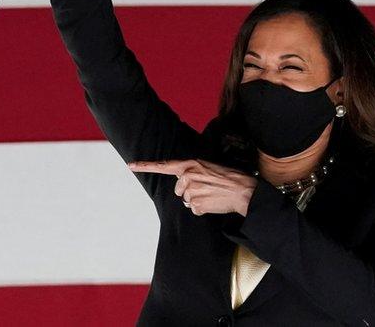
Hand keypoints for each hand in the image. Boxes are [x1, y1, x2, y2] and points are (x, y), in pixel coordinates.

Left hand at [128, 159, 257, 216]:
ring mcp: (191, 191)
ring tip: (212, 195)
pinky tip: (213, 203)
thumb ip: (193, 171)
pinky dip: (202, 209)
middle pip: (179, 190)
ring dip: (198, 201)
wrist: (243, 190)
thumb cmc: (229, 177)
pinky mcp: (196, 204)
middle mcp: (187, 176)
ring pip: (186, 201)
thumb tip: (183, 183)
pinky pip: (194, 210)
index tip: (130, 166)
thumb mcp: (208, 167)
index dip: (145, 166)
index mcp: (190, 164)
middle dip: (189, 192)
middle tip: (207, 189)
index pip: (163, 165)